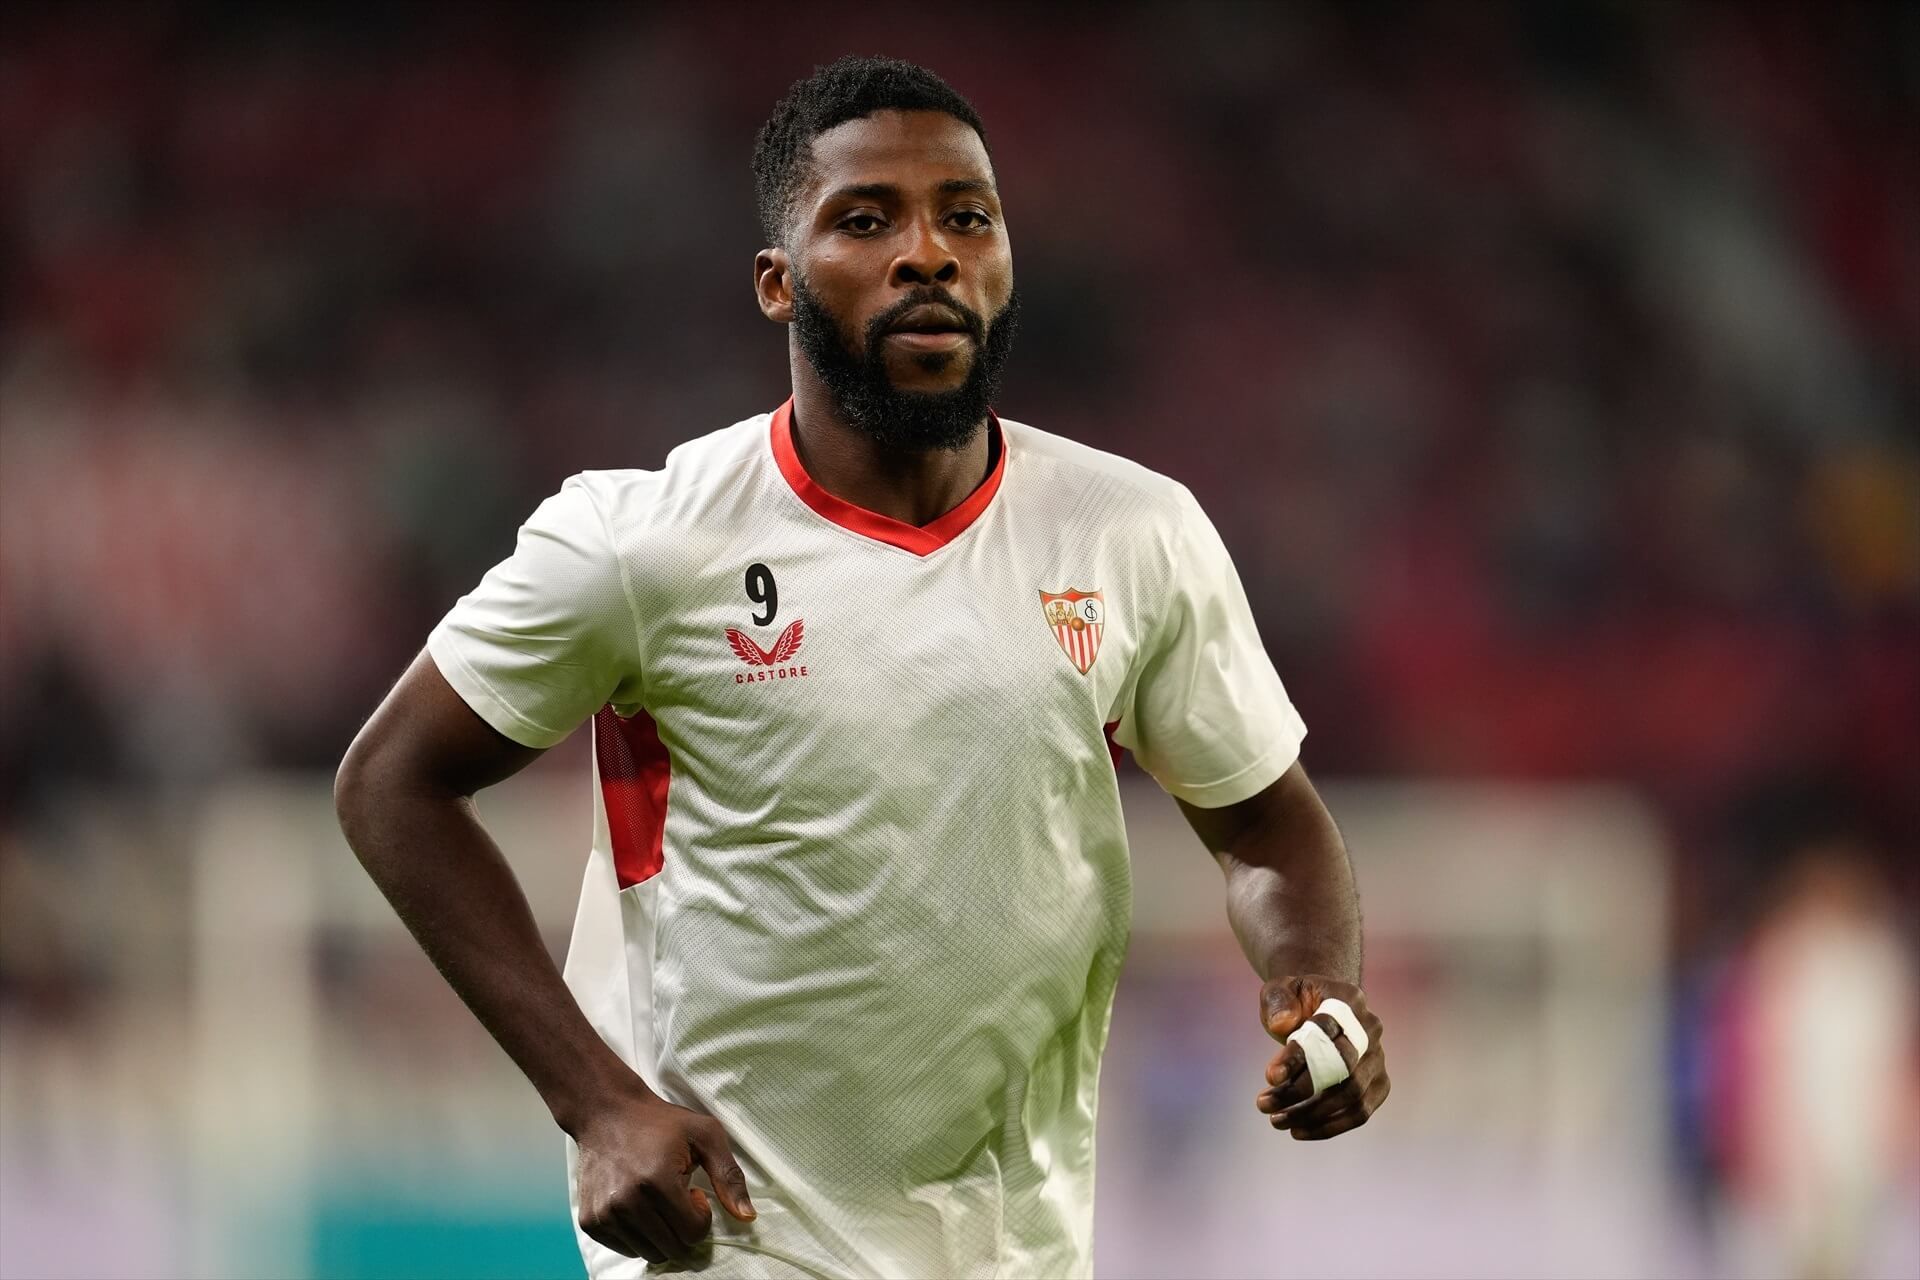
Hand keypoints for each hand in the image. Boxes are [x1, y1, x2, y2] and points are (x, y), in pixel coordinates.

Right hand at [573, 1087, 756, 1262]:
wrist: (606, 1113)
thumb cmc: (661, 1122)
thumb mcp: (705, 1135)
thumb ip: (729, 1176)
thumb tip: (748, 1217)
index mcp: (656, 1181)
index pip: (693, 1233)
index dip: (701, 1215)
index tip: (693, 1191)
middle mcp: (626, 1202)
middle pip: (672, 1248)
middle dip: (683, 1228)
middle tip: (677, 1197)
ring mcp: (605, 1214)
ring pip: (649, 1253)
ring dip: (661, 1233)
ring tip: (658, 1201)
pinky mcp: (590, 1222)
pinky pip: (626, 1249)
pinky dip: (638, 1235)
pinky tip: (639, 1205)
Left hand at [1255, 975, 1388, 1140]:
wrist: (1320, 1009)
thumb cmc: (1296, 1001)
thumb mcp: (1280, 990)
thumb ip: (1278, 1001)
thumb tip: (1282, 1025)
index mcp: (1348, 1001)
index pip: (1325, 1031)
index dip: (1299, 1056)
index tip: (1270, 1077)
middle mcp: (1370, 1030)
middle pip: (1341, 1068)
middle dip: (1301, 1091)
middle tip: (1264, 1104)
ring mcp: (1379, 1059)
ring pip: (1352, 1096)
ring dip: (1311, 1114)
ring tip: (1276, 1120)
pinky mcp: (1379, 1085)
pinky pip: (1360, 1113)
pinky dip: (1329, 1126)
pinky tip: (1298, 1130)